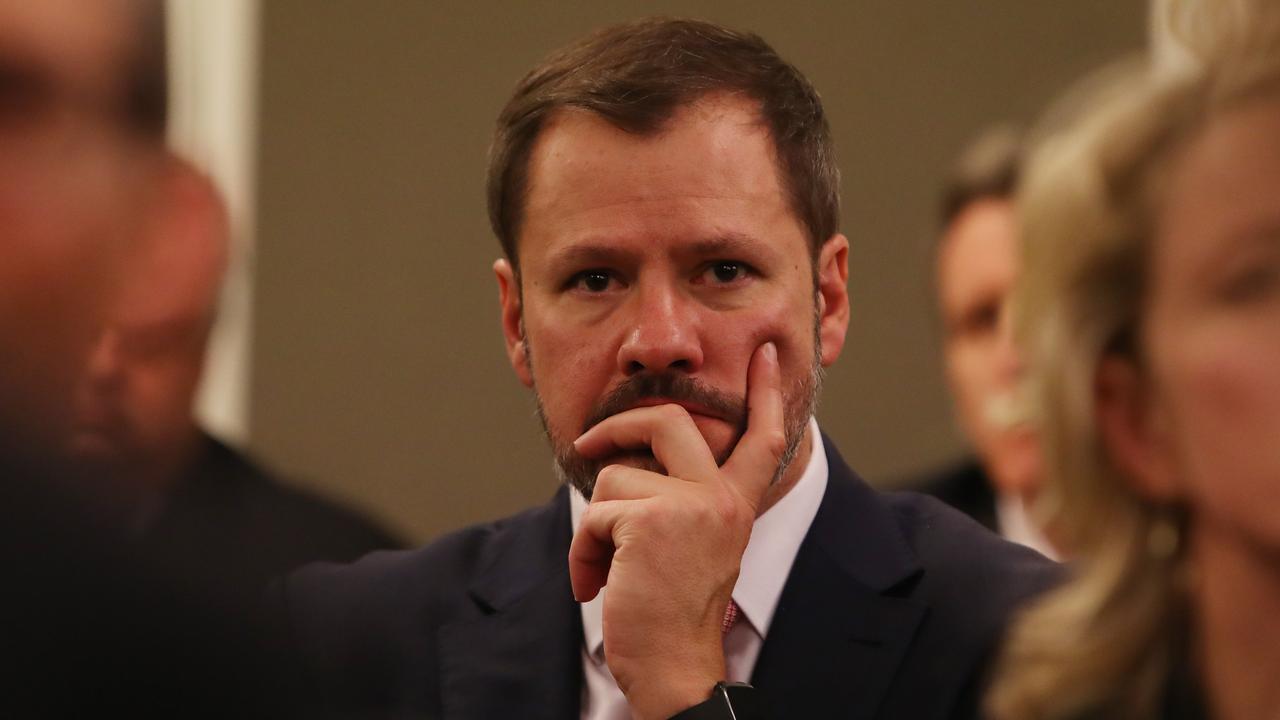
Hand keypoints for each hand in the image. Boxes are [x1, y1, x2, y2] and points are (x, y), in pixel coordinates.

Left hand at [568, 342, 785, 719]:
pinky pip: (594, 512)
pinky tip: (596, 584)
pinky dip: (583, 552)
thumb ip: (683, 503)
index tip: (769, 355)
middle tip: (589, 443)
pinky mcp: (648, 520)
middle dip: (618, 423)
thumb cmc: (672, 616)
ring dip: (595, 526)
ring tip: (607, 568)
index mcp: (736, 505)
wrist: (673, 668)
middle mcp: (719, 499)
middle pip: (669, 420)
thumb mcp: (695, 549)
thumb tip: (631, 458)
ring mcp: (687, 506)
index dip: (767, 392)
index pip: (761, 438)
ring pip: (613, 475)